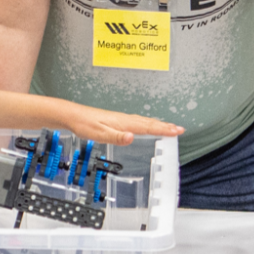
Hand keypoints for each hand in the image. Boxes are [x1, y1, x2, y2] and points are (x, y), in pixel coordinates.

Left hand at [50, 100, 184, 145]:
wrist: (73, 116)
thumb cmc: (85, 124)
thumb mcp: (99, 134)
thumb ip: (116, 137)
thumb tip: (132, 137)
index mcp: (123, 123)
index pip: (148, 127)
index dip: (164, 129)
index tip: (177, 131)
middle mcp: (125, 119)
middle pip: (149, 123)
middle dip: (166, 126)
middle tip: (180, 129)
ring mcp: (121, 119)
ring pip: (144, 122)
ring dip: (158, 124)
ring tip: (169, 127)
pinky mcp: (117, 120)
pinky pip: (138, 122)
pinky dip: (147, 124)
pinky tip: (147, 126)